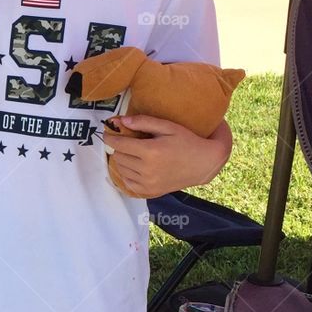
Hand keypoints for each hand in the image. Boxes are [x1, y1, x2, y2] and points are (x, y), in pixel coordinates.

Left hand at [104, 115, 230, 197]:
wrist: (203, 164)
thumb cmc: (186, 141)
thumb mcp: (167, 127)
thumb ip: (143, 122)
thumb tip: (120, 120)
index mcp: (150, 151)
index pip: (119, 144)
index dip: (111, 137)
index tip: (108, 133)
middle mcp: (147, 169)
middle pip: (118, 157)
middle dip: (119, 147)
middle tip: (126, 141)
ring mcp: (148, 183)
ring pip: (121, 170)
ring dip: (122, 160)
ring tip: (132, 153)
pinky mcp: (150, 191)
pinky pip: (127, 182)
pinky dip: (127, 174)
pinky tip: (135, 166)